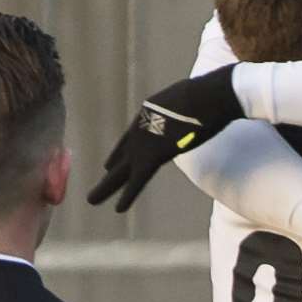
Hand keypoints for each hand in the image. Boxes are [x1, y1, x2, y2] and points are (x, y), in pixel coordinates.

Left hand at [87, 64, 242, 211]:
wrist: (209, 95)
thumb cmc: (209, 93)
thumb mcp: (189, 98)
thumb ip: (183, 109)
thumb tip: (193, 114)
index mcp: (149, 111)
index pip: (131, 136)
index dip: (121, 152)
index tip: (109, 165)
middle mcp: (141, 125)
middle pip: (123, 154)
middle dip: (111, 170)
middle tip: (96, 186)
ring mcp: (145, 140)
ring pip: (122, 170)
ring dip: (107, 187)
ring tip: (92, 200)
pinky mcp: (154, 154)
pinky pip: (138, 179)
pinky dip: (128, 195)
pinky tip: (118, 208)